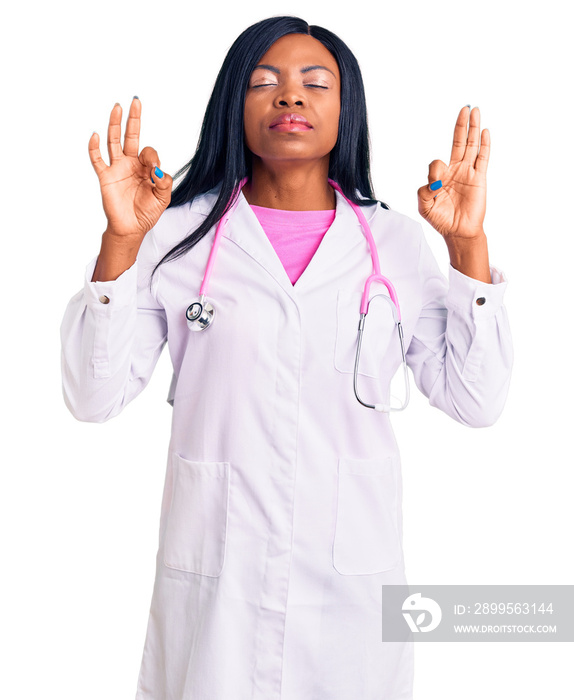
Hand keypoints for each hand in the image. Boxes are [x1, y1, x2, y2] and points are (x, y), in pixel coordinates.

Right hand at [88, 97, 172, 239]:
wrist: (131, 228)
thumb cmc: (147, 213)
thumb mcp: (163, 198)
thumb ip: (165, 182)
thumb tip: (158, 170)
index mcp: (146, 167)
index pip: (149, 152)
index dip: (152, 157)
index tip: (154, 170)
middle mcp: (131, 164)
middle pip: (131, 136)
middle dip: (133, 120)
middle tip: (135, 101)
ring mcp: (117, 168)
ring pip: (114, 141)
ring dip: (115, 125)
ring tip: (117, 107)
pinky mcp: (106, 176)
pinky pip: (97, 159)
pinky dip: (94, 148)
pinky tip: (95, 135)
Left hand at [417, 106, 488, 240]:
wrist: (458, 232)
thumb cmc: (441, 220)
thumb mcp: (424, 206)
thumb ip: (423, 192)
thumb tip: (434, 181)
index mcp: (441, 176)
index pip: (436, 163)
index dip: (435, 171)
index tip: (435, 186)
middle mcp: (455, 171)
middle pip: (459, 143)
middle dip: (461, 125)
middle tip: (465, 108)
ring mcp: (468, 173)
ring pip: (472, 146)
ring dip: (473, 128)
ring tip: (475, 110)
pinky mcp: (479, 178)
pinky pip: (482, 158)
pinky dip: (484, 145)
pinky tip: (485, 132)